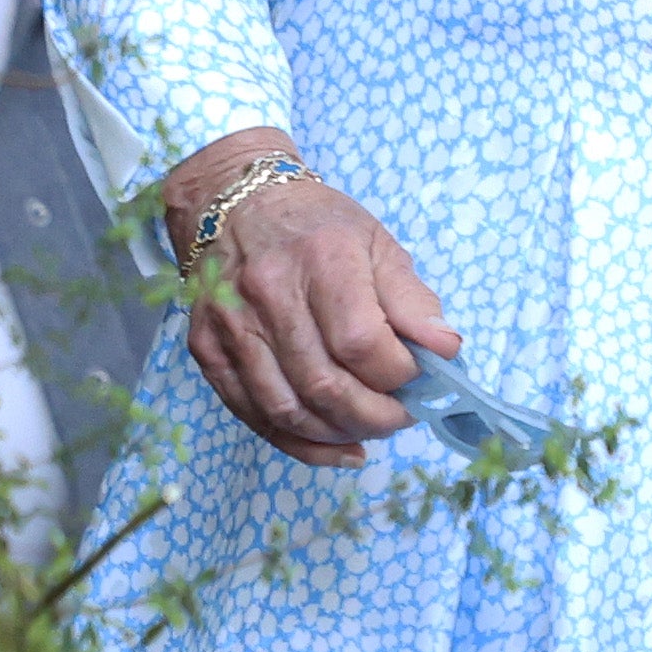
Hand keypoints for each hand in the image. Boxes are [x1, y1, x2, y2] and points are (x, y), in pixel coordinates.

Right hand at [157, 127, 455, 469]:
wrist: (236, 204)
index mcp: (321, 260)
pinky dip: (298, 443)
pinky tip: (335, 447)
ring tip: (372, 430)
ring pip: (287, 409)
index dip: (399, 375)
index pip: (362, 342)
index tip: (425, 380)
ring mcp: (230, 328)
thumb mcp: (378, 243)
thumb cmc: (318, 225)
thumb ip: (412, 300)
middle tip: (404, 417)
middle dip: (374, 415)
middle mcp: (268, 295)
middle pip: (324, 384)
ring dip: (338, 433)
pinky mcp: (206, 352)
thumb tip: (446, 352)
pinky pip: (252, 415)